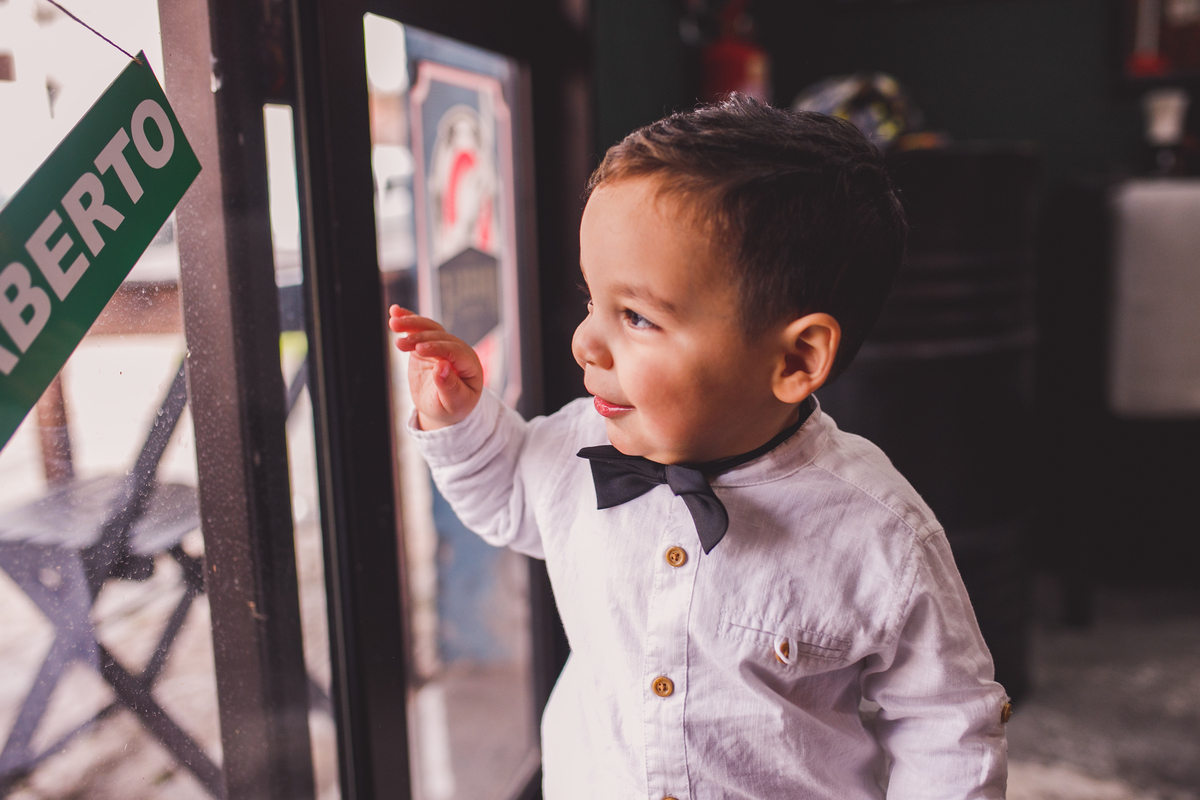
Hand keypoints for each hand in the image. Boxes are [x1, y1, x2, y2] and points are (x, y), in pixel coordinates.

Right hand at [388, 305, 483, 429]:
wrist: (443, 408)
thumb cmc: (452, 408)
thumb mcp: (453, 403)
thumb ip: (449, 386)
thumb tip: (441, 366)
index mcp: (470, 364)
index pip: (455, 352)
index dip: (438, 348)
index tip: (419, 350)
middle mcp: (458, 350)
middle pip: (440, 337)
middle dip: (420, 337)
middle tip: (400, 343)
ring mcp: (442, 345)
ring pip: (428, 328)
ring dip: (412, 323)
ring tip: (393, 323)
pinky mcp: (426, 345)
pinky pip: (418, 329)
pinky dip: (407, 319)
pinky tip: (394, 311)